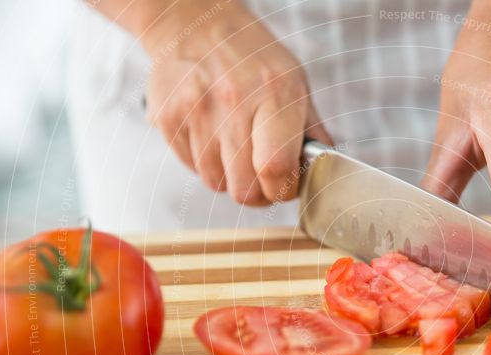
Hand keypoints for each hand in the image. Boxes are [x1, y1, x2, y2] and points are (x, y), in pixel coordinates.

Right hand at [143, 2, 330, 205]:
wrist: (196, 25)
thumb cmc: (252, 58)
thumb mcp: (295, 83)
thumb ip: (312, 132)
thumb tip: (322, 173)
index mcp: (275, 92)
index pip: (276, 167)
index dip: (282, 190)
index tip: (284, 187)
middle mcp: (233, 101)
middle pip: (244, 189)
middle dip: (257, 192)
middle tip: (261, 177)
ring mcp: (195, 110)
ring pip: (215, 182)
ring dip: (229, 176)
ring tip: (234, 147)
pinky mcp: (167, 117)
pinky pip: (190, 167)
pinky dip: (204, 161)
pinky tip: (211, 135)